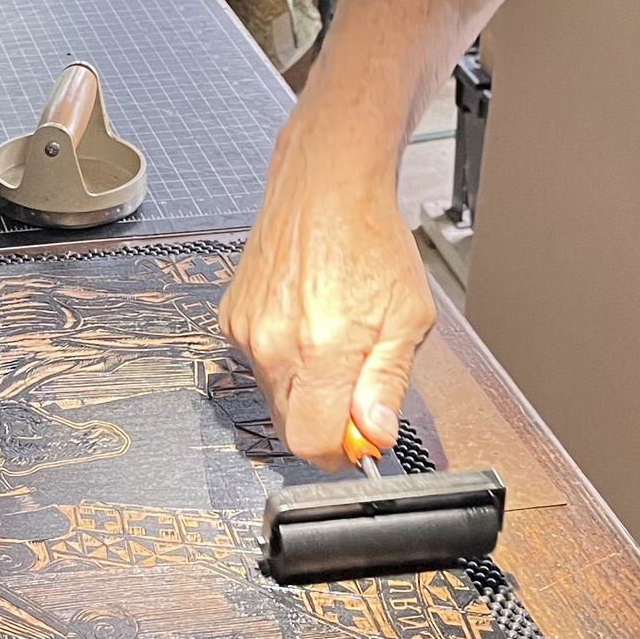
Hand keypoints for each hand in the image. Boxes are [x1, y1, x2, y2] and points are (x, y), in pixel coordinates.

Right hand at [219, 110, 436, 469]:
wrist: (325, 185)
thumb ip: (388, 382)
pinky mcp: (232, 316)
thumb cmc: (369, 238)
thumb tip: (374, 434)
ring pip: (273, 395)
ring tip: (331, 340)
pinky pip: (257, 362)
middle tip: (354, 387)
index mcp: (323, 348)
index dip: (341, 452)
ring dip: (304, 387)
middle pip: (289, 427)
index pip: (314, 443)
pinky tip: (305, 321)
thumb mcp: (407, 317)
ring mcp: (247, 330)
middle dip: (324, 420)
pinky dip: (283, 356)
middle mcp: (276, 343)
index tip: (359, 440)